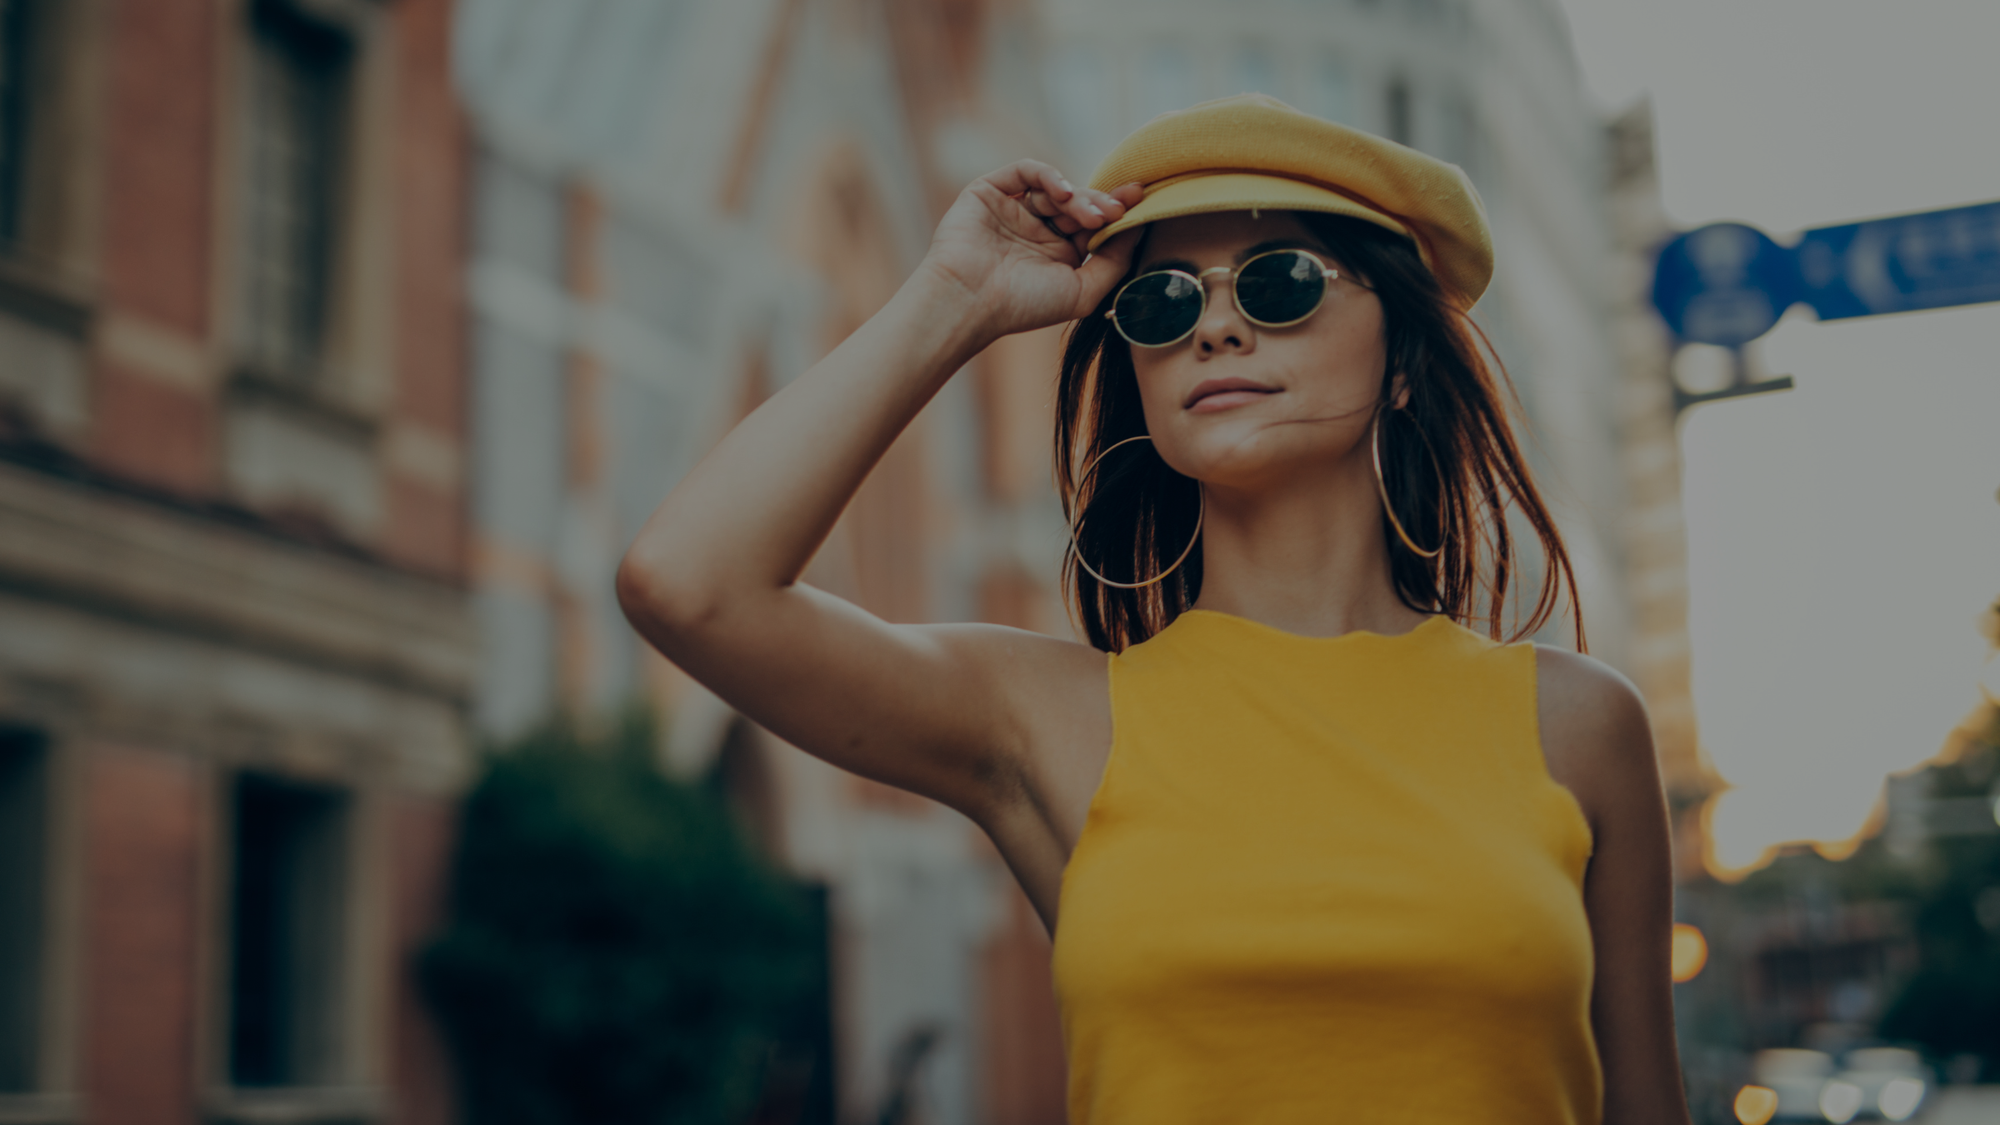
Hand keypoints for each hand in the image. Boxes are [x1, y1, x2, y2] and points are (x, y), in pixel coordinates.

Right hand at [916, 159, 1144, 343]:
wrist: (969, 301)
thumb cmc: (1022, 306)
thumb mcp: (1083, 291)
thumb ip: (1114, 261)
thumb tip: (1139, 227)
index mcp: (1056, 255)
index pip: (1092, 225)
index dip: (1115, 211)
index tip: (1141, 200)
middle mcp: (1035, 231)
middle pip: (1078, 204)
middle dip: (1101, 204)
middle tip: (1118, 210)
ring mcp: (1013, 210)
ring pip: (1055, 189)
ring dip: (1078, 197)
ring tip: (1090, 215)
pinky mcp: (990, 192)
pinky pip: (1025, 171)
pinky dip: (1048, 176)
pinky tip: (1063, 192)